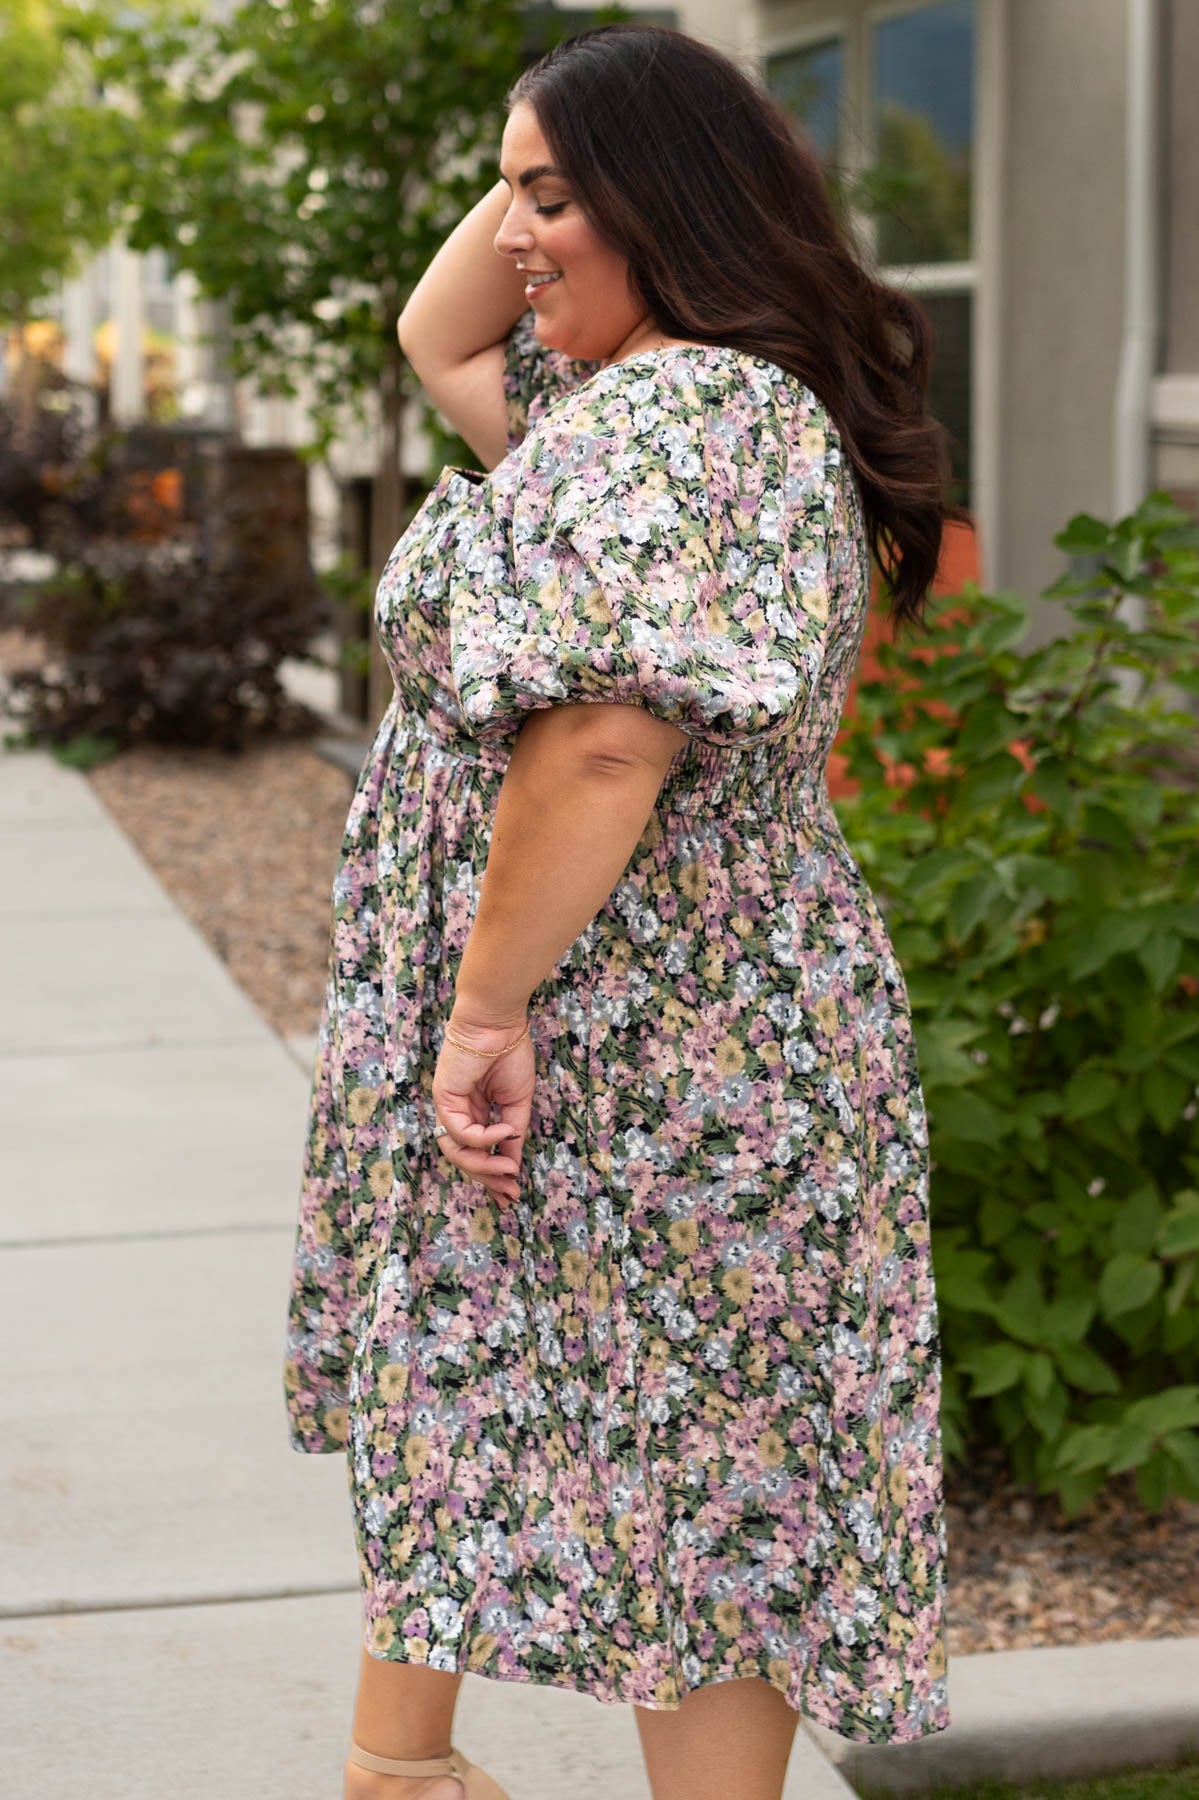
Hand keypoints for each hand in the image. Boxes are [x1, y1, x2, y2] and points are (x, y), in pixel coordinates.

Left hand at [430, 1005, 533, 1203]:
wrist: (499, 1023)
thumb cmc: (509, 1054)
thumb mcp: (517, 1104)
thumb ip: (511, 1136)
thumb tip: (512, 1166)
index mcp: (475, 1112)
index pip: (477, 1152)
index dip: (493, 1175)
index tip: (511, 1194)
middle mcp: (458, 1113)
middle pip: (465, 1158)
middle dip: (488, 1178)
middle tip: (509, 1193)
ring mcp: (448, 1107)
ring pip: (457, 1152)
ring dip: (483, 1166)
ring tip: (508, 1170)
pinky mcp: (443, 1099)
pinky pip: (460, 1131)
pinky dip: (484, 1137)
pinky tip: (506, 1130)